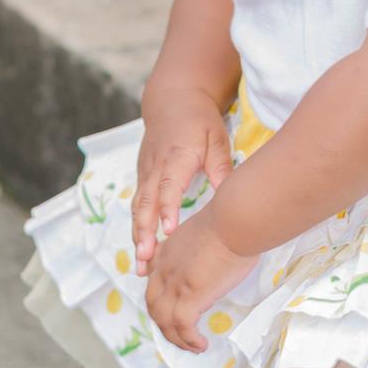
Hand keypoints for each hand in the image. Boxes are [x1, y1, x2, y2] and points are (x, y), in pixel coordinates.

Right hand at [132, 92, 233, 276]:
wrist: (173, 101)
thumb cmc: (199, 121)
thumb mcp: (216, 139)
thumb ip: (221, 167)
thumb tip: (229, 195)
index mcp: (177, 155)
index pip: (169, 185)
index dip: (168, 208)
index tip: (169, 230)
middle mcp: (156, 166)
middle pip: (146, 202)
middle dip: (144, 232)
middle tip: (146, 259)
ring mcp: (145, 172)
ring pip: (138, 207)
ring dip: (137, 236)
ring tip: (140, 266)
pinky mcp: (142, 177)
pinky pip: (137, 205)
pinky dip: (137, 228)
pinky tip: (141, 250)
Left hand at [144, 204, 259, 352]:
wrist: (234, 220)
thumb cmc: (230, 219)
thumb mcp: (205, 230)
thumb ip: (201, 245)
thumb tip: (213, 253)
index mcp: (167, 250)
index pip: (153, 280)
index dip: (159, 298)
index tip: (170, 309)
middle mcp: (165, 268)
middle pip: (153, 304)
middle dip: (163, 323)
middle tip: (179, 334)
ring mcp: (176, 283)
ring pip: (164, 321)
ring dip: (175, 338)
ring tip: (191, 346)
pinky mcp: (191, 296)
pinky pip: (183, 327)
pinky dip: (189, 340)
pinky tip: (201, 344)